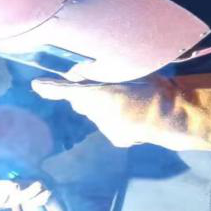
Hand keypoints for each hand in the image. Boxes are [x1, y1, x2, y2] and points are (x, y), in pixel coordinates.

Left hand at [32, 74, 210, 151]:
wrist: (174, 113)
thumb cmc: (152, 88)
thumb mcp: (127, 71)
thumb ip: (97, 74)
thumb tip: (74, 76)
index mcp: (97, 93)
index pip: (67, 90)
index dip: (51, 87)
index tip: (36, 85)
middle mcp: (96, 112)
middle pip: (81, 102)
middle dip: (86, 95)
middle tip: (105, 87)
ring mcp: (106, 127)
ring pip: (95, 114)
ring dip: (103, 108)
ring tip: (127, 102)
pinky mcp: (116, 139)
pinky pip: (108, 126)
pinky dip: (115, 120)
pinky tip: (131, 116)